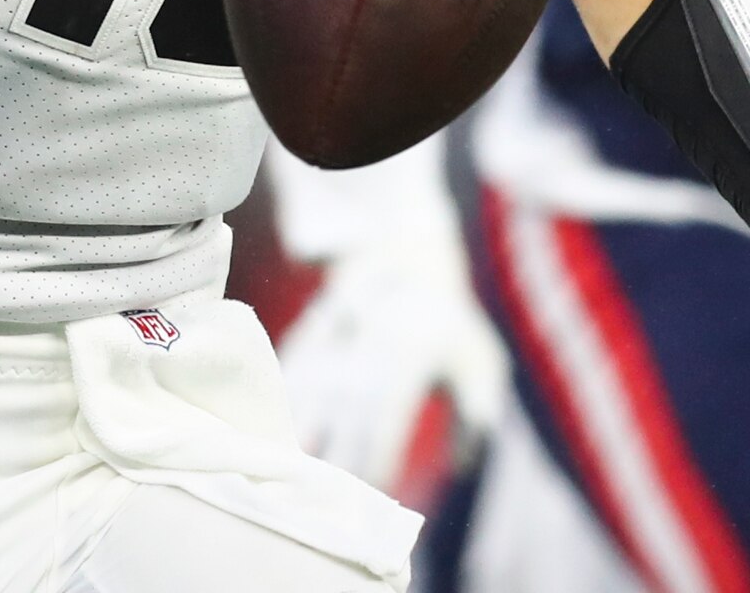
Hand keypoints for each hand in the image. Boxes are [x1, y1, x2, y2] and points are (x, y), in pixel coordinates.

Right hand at [275, 234, 508, 502]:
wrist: (412, 251)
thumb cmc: (452, 324)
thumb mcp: (480, 357)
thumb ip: (478, 408)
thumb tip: (465, 461)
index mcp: (411, 352)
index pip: (389, 412)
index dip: (379, 452)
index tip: (373, 488)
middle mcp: (370, 341)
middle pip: (347, 407)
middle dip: (337, 453)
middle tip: (325, 498)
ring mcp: (339, 329)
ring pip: (314, 385)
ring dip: (301, 428)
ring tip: (287, 471)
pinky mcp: (315, 324)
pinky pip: (295, 363)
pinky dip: (284, 397)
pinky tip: (269, 427)